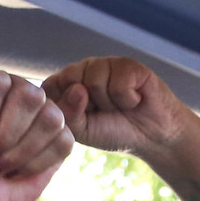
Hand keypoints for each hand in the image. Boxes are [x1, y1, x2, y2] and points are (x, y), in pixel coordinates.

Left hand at [42, 55, 194, 158]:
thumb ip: (67, 112)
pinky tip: (135, 99)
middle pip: (70, 77)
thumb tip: (77, 88)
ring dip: (109, 102)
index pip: (49, 86)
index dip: (64, 106)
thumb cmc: (111, 131)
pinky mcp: (129, 64)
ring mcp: (106, 64)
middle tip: (103, 111)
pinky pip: (119, 82)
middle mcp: (83, 69)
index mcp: (65, 84)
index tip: (82, 118)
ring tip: (119, 105)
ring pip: (94, 80)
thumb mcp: (80, 130)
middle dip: (87, 104)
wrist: (150, 136)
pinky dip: (128, 99)